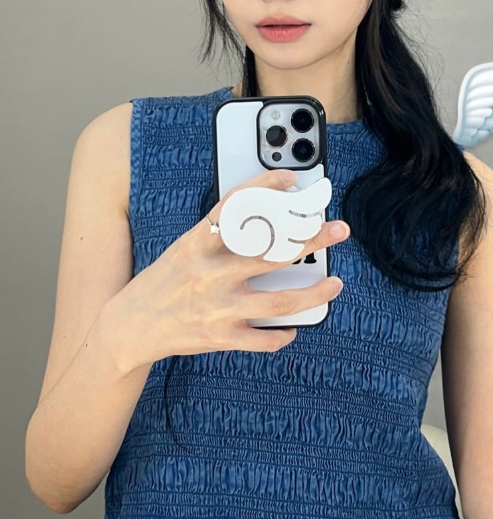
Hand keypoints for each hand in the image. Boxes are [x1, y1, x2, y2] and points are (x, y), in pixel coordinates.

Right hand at [99, 168, 348, 373]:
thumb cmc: (164, 281)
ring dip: (314, 293)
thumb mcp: (185, 248)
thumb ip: (220, 236)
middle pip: (271, 253)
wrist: (129, 326)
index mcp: (197, 243)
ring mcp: (216, 307)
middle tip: (338, 229)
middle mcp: (208, 273)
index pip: (234, 207)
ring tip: (335, 283)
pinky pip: (263, 339)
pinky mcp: (219, 337)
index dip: (264, 188)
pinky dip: (282, 335)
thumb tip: (266, 221)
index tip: (291, 179)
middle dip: (311, 240)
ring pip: (279, 301)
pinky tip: (294, 328)